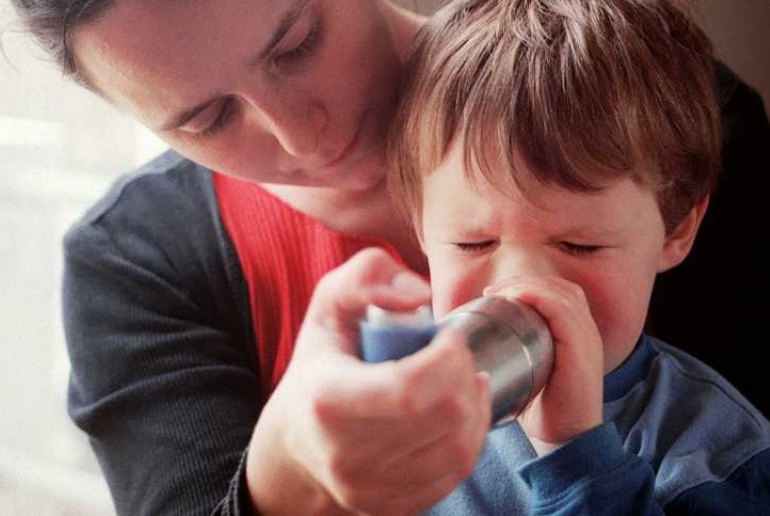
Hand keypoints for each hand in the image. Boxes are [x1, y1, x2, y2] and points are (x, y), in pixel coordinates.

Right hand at [247, 248, 491, 514]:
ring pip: (460, 447)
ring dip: (474, 404)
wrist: (295, 449)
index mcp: (327, 401)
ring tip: (462, 379)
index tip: (449, 336)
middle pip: (444, 416)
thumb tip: (416, 293)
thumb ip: (367, 276)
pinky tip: (460, 412)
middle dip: (464, 374)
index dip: (450, 356)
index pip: (412, 387)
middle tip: (456, 355)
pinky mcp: (395, 507)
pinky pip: (457, 472)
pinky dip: (471, 436)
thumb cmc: (319, 369)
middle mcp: (347, 455)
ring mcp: (371, 489)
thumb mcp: (327, 306)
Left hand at [487, 276, 603, 448]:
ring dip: (526, 286)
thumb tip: (479, 344)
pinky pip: (562, 309)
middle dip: (524, 282)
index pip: (559, 292)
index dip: (529, 284)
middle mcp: (588, 331)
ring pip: (560, 292)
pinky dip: (537, 297)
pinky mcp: (580, 348)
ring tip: (499, 293)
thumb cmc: (545, 410)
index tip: (495, 294)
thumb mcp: (533, 373)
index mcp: (579, 335)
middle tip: (493, 291)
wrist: (567, 439)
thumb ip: (520, 354)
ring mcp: (587, 338)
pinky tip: (515, 298)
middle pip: (559, 287)